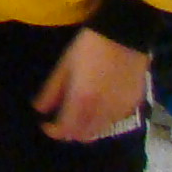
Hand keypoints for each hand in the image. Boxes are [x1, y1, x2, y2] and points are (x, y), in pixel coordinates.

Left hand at [33, 30, 147, 142]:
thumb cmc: (89, 47)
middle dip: (70, 132)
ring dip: (86, 128)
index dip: (53, 131)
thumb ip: (51, 91)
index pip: (65, 130)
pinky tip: (98, 106)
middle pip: (83, 136)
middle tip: (61, 120)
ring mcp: (119, 110)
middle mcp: (101, 111)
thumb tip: (39, 109)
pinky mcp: (133, 105)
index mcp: (82, 100)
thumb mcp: (64, 65)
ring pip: (100, 131)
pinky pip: (114, 121)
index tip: (45, 124)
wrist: (123, 35)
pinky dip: (102, 120)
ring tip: (78, 114)